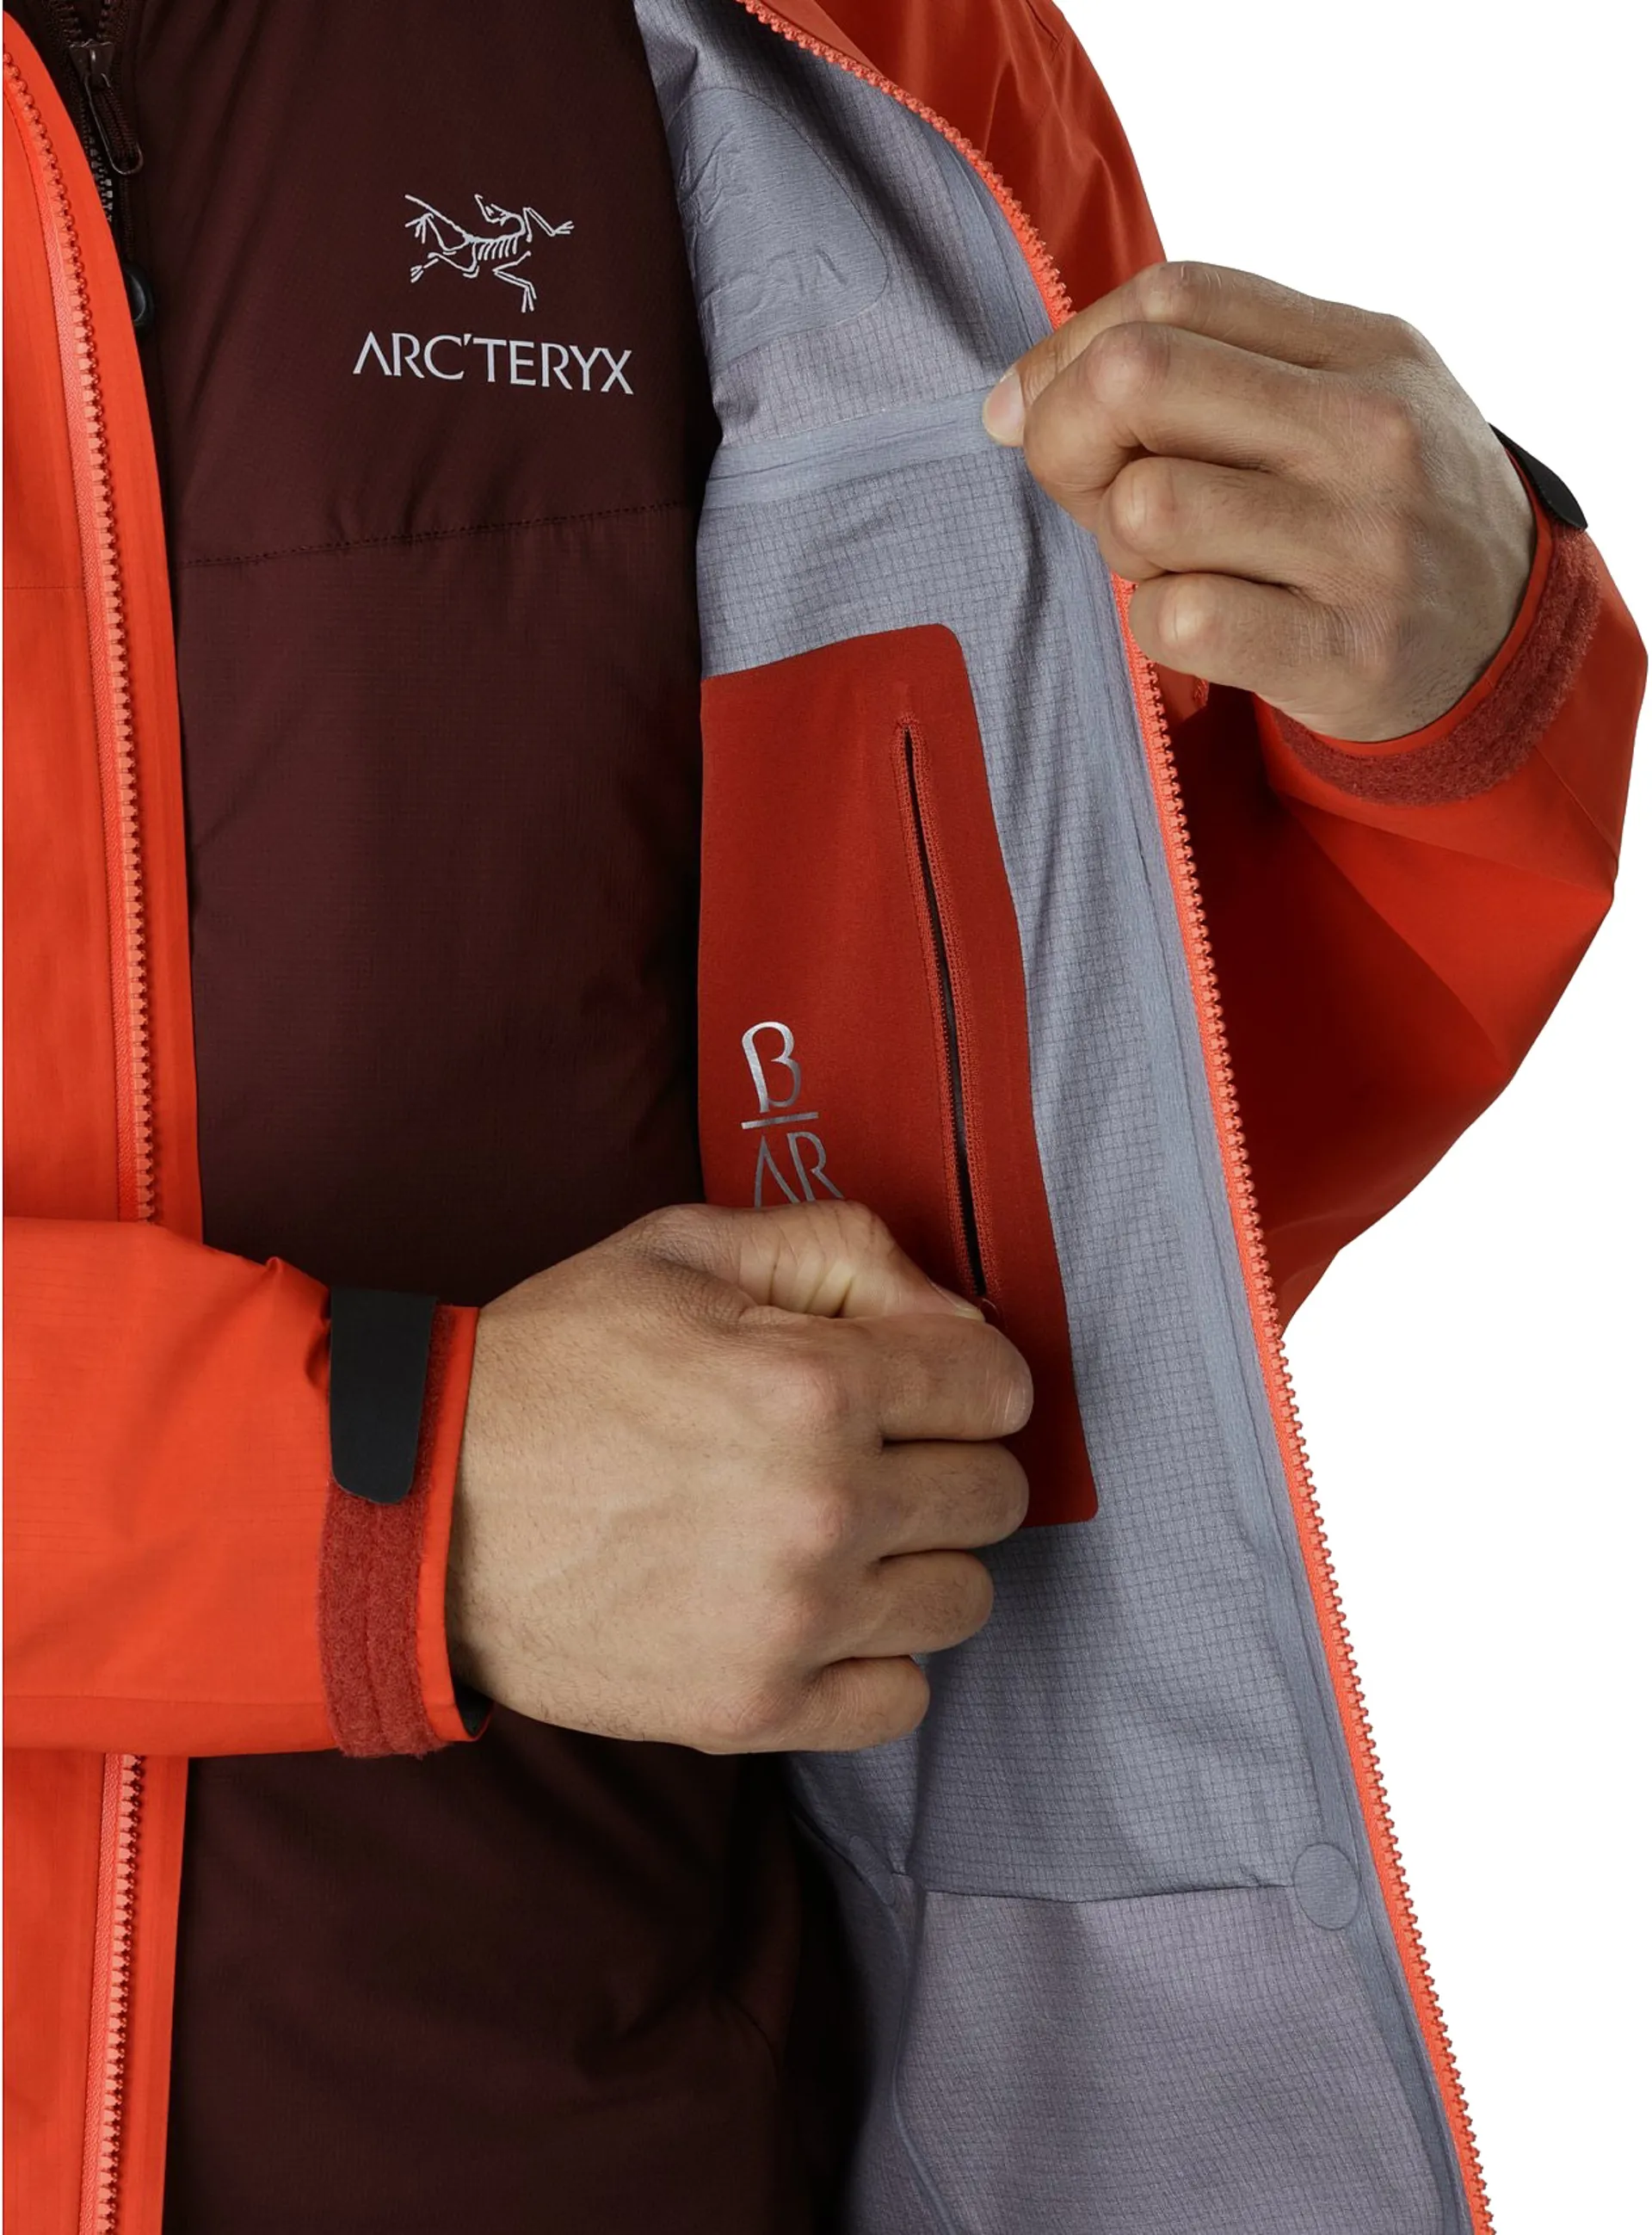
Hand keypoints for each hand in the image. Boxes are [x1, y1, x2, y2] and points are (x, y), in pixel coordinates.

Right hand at [447, 1200, 1031, 1751]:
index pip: (999, 1389)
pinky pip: (902, 1698)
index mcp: (817, 1381)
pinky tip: (817, 1611)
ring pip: (964, 1598)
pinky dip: (875, 1657)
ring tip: (838, 1533)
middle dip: (948, 1460)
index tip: (923, 1382)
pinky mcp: (754, 1708)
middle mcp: (824, 1506)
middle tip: (872, 1451)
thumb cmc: (554, 1363)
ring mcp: (793, 1619)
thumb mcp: (687, 1249)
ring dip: (918, 1560)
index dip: (967, 1374)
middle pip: (994, 1497)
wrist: (420, 1505)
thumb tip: (954, 1315)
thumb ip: (843, 1249)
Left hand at [984, 260, 1535, 741]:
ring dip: (1123, 546)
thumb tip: (1013, 403)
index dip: (1070, 350)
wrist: (1505, 647)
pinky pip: (1179, 621)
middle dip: (1068, 439)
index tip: (1036, 409)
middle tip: (1091, 494)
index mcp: (1367, 350)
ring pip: (1148, 506)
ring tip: (1172, 564)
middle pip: (1139, 378)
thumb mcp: (1340, 402)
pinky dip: (1159, 627)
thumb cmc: (1379, 513)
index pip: (1171, 296)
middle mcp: (1374, 434)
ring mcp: (1365, 547)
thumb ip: (1204, 370)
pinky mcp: (1347, 656)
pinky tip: (1206, 625)